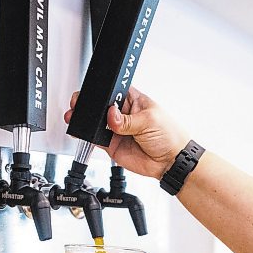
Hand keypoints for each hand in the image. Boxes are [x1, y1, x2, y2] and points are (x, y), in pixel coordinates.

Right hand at [64, 87, 189, 178]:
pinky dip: (89, 137)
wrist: (169, 162)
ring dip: (88, 122)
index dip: (101, 91)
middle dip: (90, 106)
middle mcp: (122, 113)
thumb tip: (111, 116)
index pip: (112, 90)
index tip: (93, 95)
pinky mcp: (111, 144)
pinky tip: (88, 135)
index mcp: (132, 100)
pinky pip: (95, 139)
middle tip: (83, 107)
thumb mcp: (150, 121)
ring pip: (95, 123)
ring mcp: (116, 129)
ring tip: (83, 121)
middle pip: (100, 106)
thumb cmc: (168, 136)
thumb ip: (128, 120)